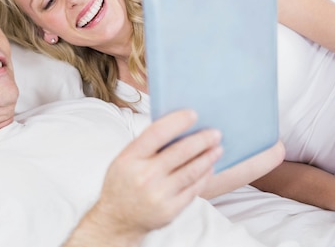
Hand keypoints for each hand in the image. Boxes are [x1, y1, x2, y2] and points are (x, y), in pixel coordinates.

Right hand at [65, 110, 221, 245]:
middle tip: (215, 133)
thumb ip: (146, 145)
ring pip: (191, 171)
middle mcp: (145, 176)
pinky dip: (204, 176)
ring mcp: (159, 195)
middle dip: (202, 140)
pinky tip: (209, 168)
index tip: (193, 114)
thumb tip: (178, 126)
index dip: (177, 121)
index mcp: (130, 158)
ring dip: (207, 157)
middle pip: (180, 152)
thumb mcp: (125, 159)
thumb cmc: (123, 182)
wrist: (117, 218)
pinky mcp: (171, 210)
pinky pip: (193, 189)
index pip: (157, 133)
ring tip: (217, 148)